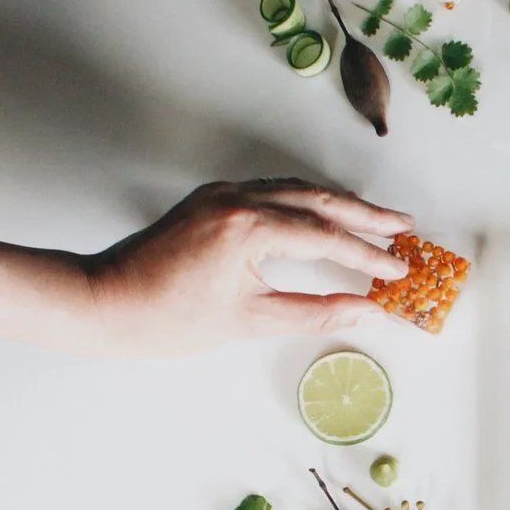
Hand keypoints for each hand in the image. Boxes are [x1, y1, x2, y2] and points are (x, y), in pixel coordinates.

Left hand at [81, 179, 413, 350]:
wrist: (106, 301)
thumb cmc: (168, 318)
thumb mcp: (250, 321)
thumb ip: (314, 312)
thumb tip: (364, 311)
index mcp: (249, 228)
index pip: (325, 236)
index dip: (367, 254)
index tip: (398, 268)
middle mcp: (238, 199)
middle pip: (318, 199)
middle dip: (364, 214)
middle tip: (403, 226)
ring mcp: (222, 194)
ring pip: (295, 188)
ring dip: (337, 203)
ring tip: (373, 219)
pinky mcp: (211, 200)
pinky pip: (270, 190)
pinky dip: (304, 200)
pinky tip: (321, 212)